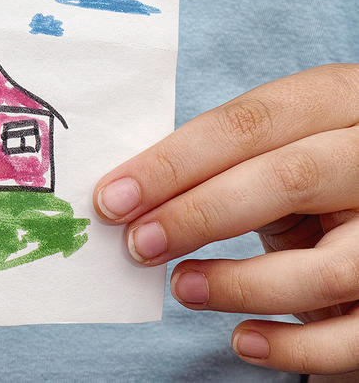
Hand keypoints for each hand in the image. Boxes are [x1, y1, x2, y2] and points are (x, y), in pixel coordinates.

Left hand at [93, 64, 358, 374]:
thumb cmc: (314, 182)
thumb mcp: (279, 153)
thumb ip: (221, 164)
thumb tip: (126, 198)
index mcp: (339, 101)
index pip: (249, 124)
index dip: (173, 163)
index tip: (112, 198)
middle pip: (288, 179)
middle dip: (197, 214)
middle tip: (138, 243)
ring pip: (324, 267)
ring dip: (237, 284)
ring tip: (182, 288)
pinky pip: (351, 334)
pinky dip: (290, 347)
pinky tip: (241, 340)